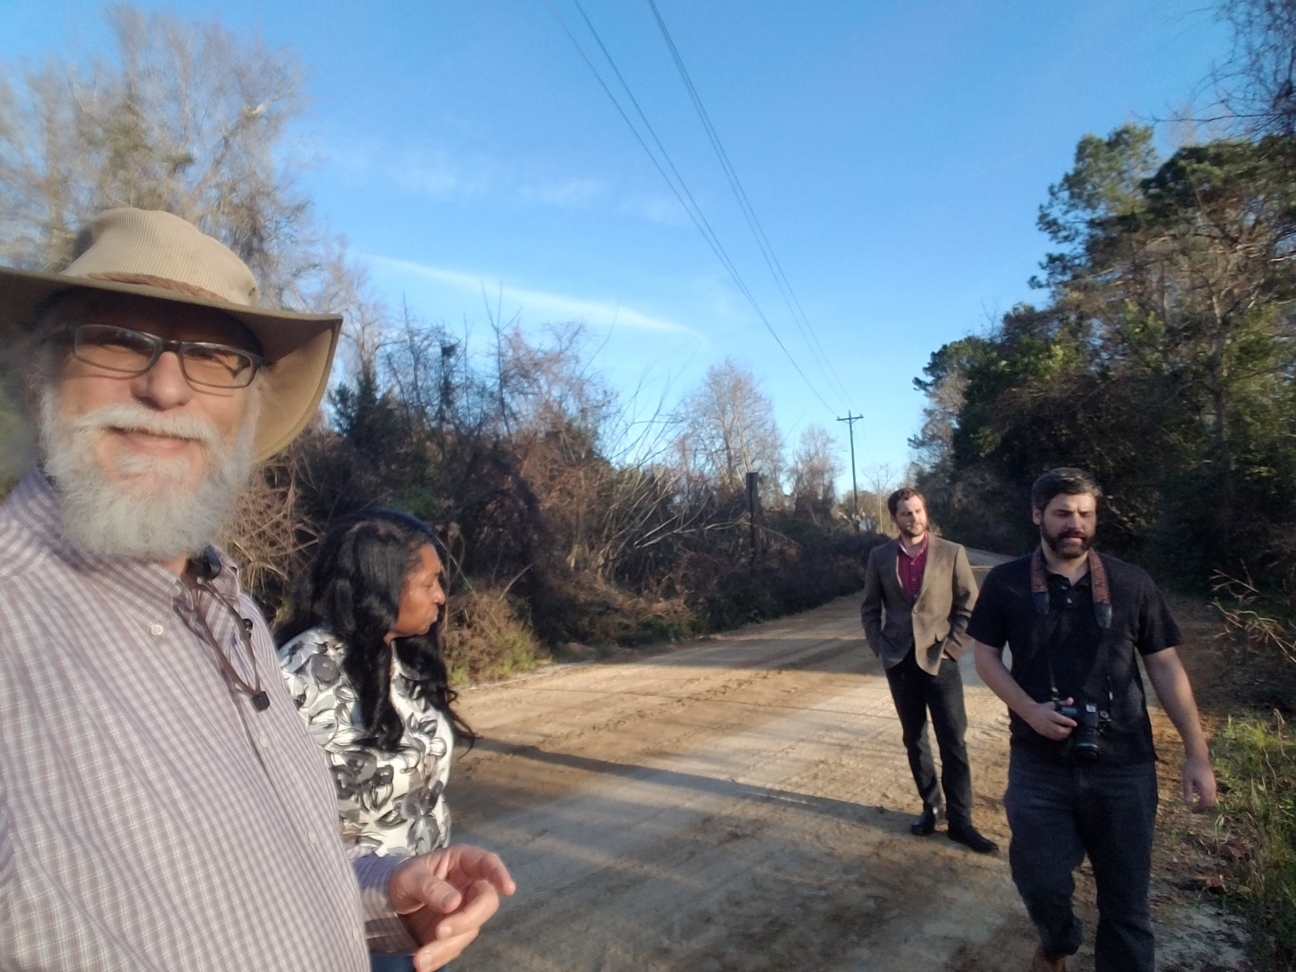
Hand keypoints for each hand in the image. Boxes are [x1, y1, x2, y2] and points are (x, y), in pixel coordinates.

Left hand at [388, 844, 515, 971]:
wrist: (391, 903)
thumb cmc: (404, 878)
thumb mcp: (409, 877)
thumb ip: (430, 887)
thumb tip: (455, 903)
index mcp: (463, 862)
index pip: (487, 863)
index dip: (499, 874)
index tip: (508, 889)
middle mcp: (470, 887)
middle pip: (485, 903)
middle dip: (466, 920)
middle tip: (440, 932)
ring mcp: (465, 912)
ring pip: (469, 931)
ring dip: (445, 947)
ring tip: (419, 959)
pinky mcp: (457, 933)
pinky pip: (454, 948)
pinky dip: (439, 958)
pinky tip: (423, 963)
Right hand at [1022, 698, 1075, 740]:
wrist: (1029, 712)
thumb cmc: (1042, 707)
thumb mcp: (1052, 704)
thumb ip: (1063, 703)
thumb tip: (1072, 700)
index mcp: (1049, 714)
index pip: (1060, 719)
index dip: (1069, 722)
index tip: (1075, 723)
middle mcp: (1047, 722)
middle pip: (1059, 730)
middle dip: (1068, 730)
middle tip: (1071, 728)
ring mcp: (1044, 729)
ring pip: (1057, 735)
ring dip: (1064, 734)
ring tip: (1067, 730)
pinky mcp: (1043, 733)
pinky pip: (1053, 737)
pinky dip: (1060, 737)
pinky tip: (1062, 734)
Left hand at [1182, 753, 1217, 811]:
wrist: (1199, 756)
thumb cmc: (1191, 767)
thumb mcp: (1186, 779)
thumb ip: (1187, 791)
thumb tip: (1187, 803)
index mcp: (1206, 788)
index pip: (1205, 803)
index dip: (1199, 809)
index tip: (1192, 811)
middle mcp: (1212, 788)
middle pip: (1211, 803)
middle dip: (1203, 808)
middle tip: (1195, 810)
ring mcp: (1213, 784)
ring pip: (1213, 798)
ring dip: (1206, 803)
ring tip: (1197, 805)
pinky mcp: (1213, 781)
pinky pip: (1212, 793)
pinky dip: (1207, 798)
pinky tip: (1200, 796)